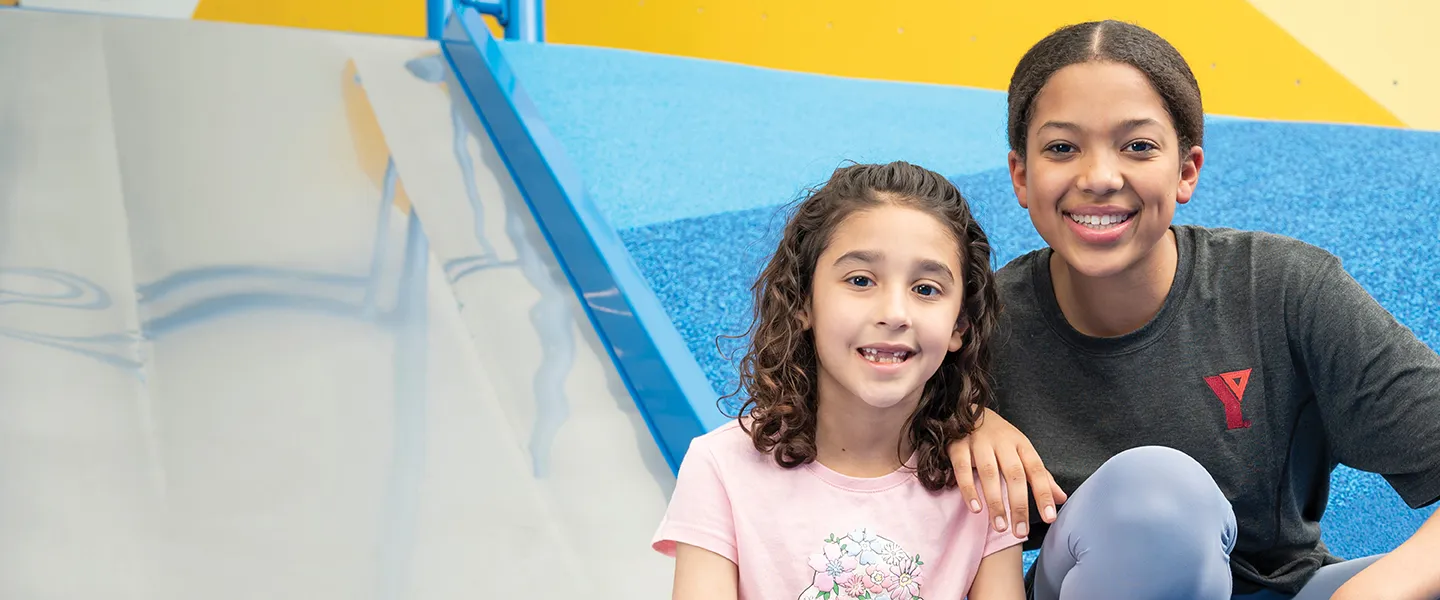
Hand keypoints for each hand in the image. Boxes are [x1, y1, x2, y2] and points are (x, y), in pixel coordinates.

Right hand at [948, 408, 1066, 537]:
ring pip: (989, 474)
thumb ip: (1041, 476)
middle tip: (1020, 531)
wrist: (965, 409)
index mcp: (1021, 444)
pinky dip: (968, 489)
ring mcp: (979, 443)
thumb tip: (1061, 499)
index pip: (1037, 470)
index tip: (1050, 518)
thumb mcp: (1022, 452)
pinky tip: (976, 508)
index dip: (1044, 494)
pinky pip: (962, 469)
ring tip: (1000, 527)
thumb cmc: (999, 438)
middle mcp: (1002, 442)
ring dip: (995, 502)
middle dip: (1019, 505)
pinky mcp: (957, 446)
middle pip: (1014, 475)